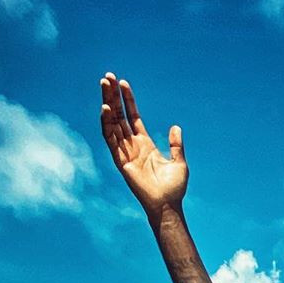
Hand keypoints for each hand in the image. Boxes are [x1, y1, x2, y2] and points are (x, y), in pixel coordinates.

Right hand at [100, 73, 187, 217]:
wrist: (167, 205)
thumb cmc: (174, 188)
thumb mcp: (179, 162)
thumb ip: (176, 144)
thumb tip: (176, 127)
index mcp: (145, 143)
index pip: (132, 116)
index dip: (128, 100)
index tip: (123, 83)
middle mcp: (132, 145)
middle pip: (119, 115)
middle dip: (113, 96)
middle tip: (107, 76)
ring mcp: (125, 152)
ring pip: (112, 123)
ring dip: (107, 104)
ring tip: (104, 85)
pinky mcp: (120, 161)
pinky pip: (110, 139)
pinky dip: (107, 124)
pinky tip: (106, 109)